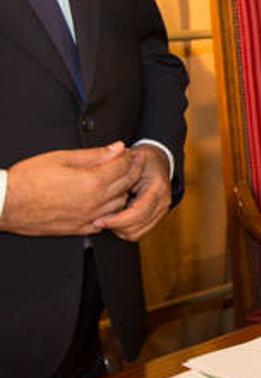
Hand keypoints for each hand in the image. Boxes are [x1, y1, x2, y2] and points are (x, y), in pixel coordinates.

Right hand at [1, 143, 140, 235]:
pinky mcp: (77, 229)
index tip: (129, 151)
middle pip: (126, 185)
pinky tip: (104, 202)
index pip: (123, 167)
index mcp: (92, 182)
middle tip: (131, 162)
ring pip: (119, 205)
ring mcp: (87, 218)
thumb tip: (117, 148)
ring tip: (118, 180)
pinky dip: (109, 212)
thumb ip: (94, 154)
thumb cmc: (29, 178)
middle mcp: (94, 202)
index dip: (128, 156)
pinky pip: (104, 222)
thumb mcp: (62, 158)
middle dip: (131, 171)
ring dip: (122, 192)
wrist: (6, 203)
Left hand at [95, 145, 172, 241]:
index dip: (116, 220)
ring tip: (107, 219)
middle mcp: (163, 201)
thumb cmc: (142, 160)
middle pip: (136, 227)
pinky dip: (125, 230)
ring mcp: (162, 210)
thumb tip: (101, 182)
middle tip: (99, 220)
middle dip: (115, 226)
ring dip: (119, 229)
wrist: (158, 162)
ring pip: (137, 233)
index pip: (137, 213)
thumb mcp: (128, 161)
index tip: (99, 220)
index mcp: (157, 187)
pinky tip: (117, 220)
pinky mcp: (157, 217)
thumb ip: (116, 171)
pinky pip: (139, 232)